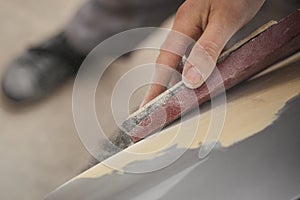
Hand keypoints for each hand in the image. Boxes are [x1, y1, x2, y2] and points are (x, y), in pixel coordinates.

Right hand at [141, 0, 264, 106]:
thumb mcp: (225, 21)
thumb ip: (207, 49)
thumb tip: (191, 80)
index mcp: (184, 26)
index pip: (165, 64)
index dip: (156, 87)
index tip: (147, 108)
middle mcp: (184, 29)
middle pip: (167, 63)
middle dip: (159, 87)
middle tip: (156, 109)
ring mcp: (192, 29)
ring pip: (178, 60)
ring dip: (172, 80)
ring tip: (170, 99)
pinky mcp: (201, 30)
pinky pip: (190, 54)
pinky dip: (187, 70)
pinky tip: (191, 77)